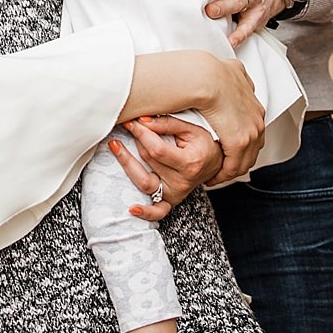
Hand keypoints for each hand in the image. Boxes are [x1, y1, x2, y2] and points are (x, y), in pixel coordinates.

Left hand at [108, 115, 223, 219]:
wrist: (217, 162)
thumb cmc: (204, 143)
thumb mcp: (191, 128)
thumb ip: (166, 123)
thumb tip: (141, 120)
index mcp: (190, 163)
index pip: (157, 149)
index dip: (140, 133)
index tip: (130, 121)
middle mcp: (183, 181)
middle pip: (149, 161)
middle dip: (135, 140)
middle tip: (126, 124)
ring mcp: (176, 193)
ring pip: (144, 183)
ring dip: (126, 163)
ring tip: (115, 145)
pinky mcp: (172, 200)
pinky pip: (158, 212)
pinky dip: (145, 212)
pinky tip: (131, 208)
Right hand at [194, 52, 264, 182]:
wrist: (204, 77)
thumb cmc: (202, 71)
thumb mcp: (223, 66)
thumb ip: (228, 70)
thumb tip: (226, 65)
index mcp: (249, 92)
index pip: (249, 118)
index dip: (238, 131)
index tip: (224, 140)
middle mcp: (256, 111)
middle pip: (252, 139)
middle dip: (239, 153)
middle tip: (223, 162)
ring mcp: (252, 127)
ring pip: (246, 154)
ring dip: (232, 166)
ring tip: (217, 174)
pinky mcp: (241, 140)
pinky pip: (236, 163)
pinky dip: (225, 172)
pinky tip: (214, 177)